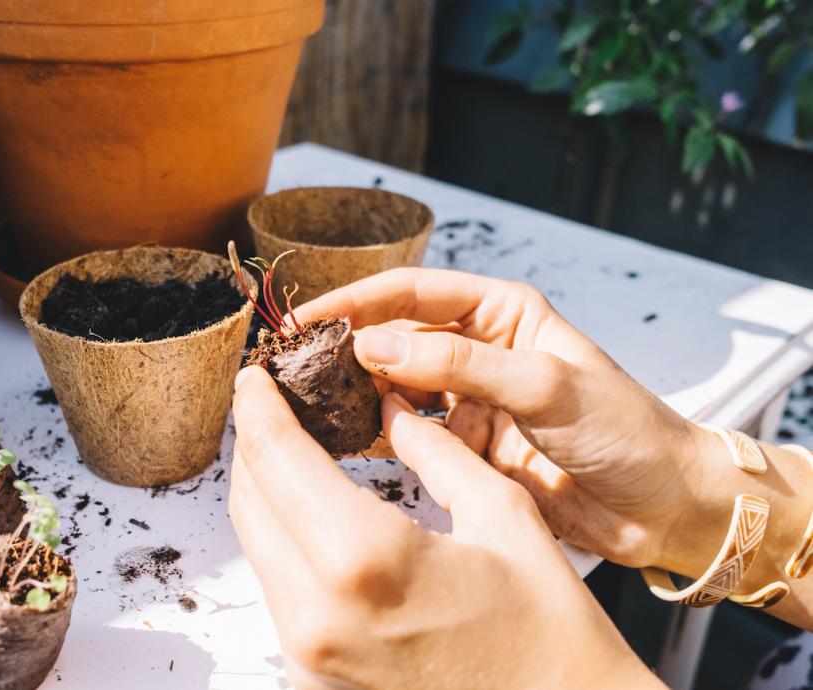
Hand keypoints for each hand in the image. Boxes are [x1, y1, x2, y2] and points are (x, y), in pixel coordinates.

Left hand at [229, 366, 659, 689]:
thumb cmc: (551, 634)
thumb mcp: (503, 516)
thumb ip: (434, 450)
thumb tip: (391, 406)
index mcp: (363, 559)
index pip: (276, 457)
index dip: (257, 405)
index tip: (255, 375)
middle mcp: (316, 615)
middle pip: (250, 501)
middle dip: (256, 442)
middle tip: (274, 404)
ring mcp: (307, 658)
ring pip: (258, 548)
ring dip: (268, 493)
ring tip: (294, 452)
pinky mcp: (312, 681)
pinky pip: (281, 594)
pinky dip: (289, 545)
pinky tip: (316, 518)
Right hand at [294, 267, 707, 570]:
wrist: (661, 506)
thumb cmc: (624, 430)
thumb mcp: (546, 386)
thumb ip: (460, 366)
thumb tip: (375, 344)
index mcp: (501, 313)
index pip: (412, 295)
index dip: (357, 302)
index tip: (307, 317)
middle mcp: (477, 350)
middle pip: (394, 337)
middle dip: (345, 345)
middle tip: (291, 361)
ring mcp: (466, 400)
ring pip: (392, 386)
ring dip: (353, 389)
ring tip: (303, 396)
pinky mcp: (462, 448)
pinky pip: (406, 434)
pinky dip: (374, 432)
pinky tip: (340, 434)